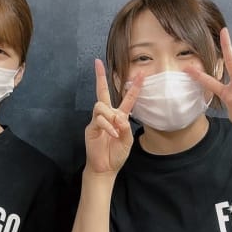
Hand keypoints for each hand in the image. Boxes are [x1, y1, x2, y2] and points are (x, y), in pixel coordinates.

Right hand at [85, 59, 143, 174]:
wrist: (105, 168)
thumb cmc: (116, 154)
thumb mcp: (127, 141)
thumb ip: (126, 128)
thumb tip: (118, 117)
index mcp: (119, 117)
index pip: (127, 99)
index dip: (134, 87)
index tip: (140, 74)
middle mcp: (107, 116)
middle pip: (102, 92)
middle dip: (100, 77)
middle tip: (97, 63)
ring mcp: (97, 121)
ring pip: (100, 105)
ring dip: (110, 116)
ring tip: (115, 130)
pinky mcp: (90, 128)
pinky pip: (99, 119)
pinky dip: (107, 126)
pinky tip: (111, 135)